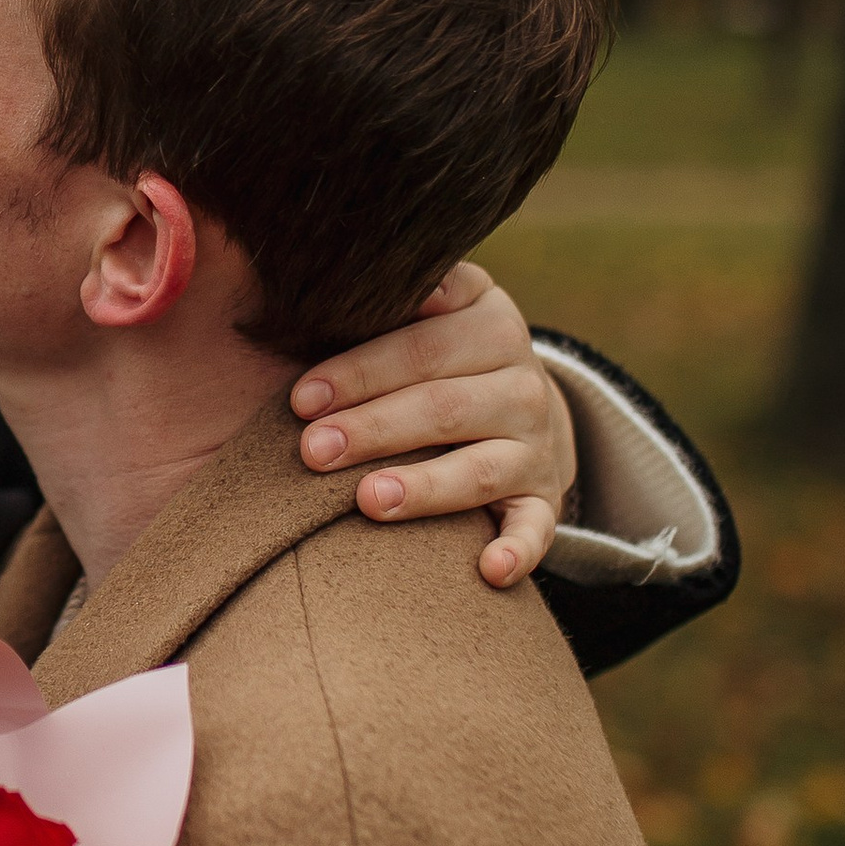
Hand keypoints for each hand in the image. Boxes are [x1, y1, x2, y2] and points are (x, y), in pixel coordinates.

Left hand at [288, 262, 576, 588]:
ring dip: (426, 487)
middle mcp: (521, 381)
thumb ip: (392, 293)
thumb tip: (342, 273)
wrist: (515, 397)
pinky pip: (536, 528)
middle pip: (444, 406)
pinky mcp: (542, 497)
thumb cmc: (435, 351)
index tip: (302, 399)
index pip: (422, 346)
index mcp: (489, 321)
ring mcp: (537, 443)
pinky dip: (517, 551)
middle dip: (374, 429)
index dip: (360, 371)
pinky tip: (486, 571)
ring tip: (369, 500)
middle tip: (313, 450)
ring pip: (481, 468)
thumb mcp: (427, 307)